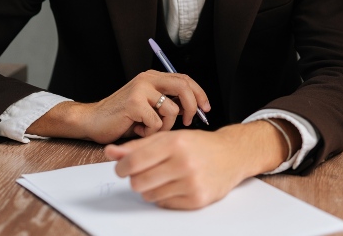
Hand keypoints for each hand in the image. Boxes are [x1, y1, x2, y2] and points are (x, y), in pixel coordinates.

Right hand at [27, 70, 209, 143]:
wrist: (92, 121)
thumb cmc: (122, 118)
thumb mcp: (149, 105)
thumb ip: (168, 102)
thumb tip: (194, 108)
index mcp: (153, 77)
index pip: (185, 79)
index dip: (199, 94)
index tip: (206, 108)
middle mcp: (148, 79)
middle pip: (183, 87)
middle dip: (192, 106)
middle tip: (188, 121)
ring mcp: (140, 90)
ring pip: (171, 110)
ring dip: (165, 126)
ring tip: (150, 129)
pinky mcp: (134, 103)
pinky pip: (156, 123)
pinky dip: (150, 132)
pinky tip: (138, 130)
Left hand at [104, 121, 288, 208]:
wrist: (232, 155)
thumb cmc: (198, 145)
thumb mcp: (169, 137)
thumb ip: (138, 146)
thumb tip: (110, 152)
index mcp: (174, 143)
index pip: (133, 162)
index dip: (121, 167)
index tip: (121, 168)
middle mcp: (183, 162)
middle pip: (138, 182)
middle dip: (135, 179)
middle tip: (143, 173)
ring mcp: (191, 182)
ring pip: (149, 195)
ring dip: (150, 188)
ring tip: (162, 178)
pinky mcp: (197, 199)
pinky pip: (165, 204)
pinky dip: (164, 197)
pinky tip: (175, 185)